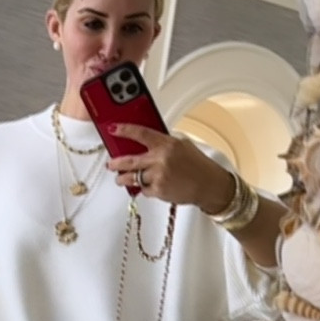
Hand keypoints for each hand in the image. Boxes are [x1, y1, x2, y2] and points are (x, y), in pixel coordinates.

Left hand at [106, 124, 234, 213]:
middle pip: (129, 161)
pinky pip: (143, 189)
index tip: (113, 129)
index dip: (124, 130)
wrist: (208, 185)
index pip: (141, 134)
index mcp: (167, 144)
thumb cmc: (198, 166)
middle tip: (111, 164)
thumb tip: (146, 141)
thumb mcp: (183, 145)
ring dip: (123, 179)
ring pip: (132, 178)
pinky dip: (143, 188)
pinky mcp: (158, 191)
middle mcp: (160, 159)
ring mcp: (158, 176)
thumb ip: (164, 143)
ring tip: (120, 178)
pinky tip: (146, 186)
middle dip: (116, 163)